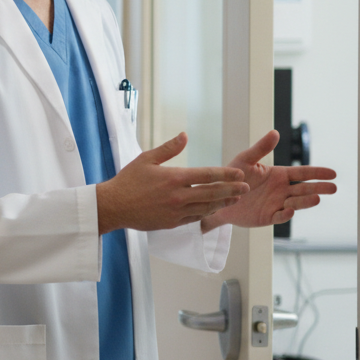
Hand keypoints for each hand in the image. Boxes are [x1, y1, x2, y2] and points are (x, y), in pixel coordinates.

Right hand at [96, 132, 249, 232]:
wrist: (113, 206)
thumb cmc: (128, 181)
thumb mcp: (146, 159)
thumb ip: (168, 148)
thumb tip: (185, 135)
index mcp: (174, 178)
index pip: (207, 175)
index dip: (226, 175)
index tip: (239, 174)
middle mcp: (179, 196)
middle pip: (212, 193)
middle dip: (231, 190)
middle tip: (246, 188)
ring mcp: (176, 211)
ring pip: (206, 208)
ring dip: (223, 203)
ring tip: (235, 199)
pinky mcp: (172, 223)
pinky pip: (194, 218)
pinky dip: (206, 213)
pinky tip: (213, 209)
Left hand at [201, 130, 337, 229]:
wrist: (219, 196)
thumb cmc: (233, 176)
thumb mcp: (245, 159)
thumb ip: (261, 148)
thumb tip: (275, 132)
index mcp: (279, 175)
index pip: (302, 173)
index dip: (317, 173)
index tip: (333, 173)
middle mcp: (282, 190)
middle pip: (304, 189)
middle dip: (319, 188)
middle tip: (333, 188)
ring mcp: (276, 204)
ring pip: (295, 202)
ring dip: (306, 202)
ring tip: (317, 199)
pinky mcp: (267, 216)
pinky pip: (279, 216)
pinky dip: (285, 214)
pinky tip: (291, 210)